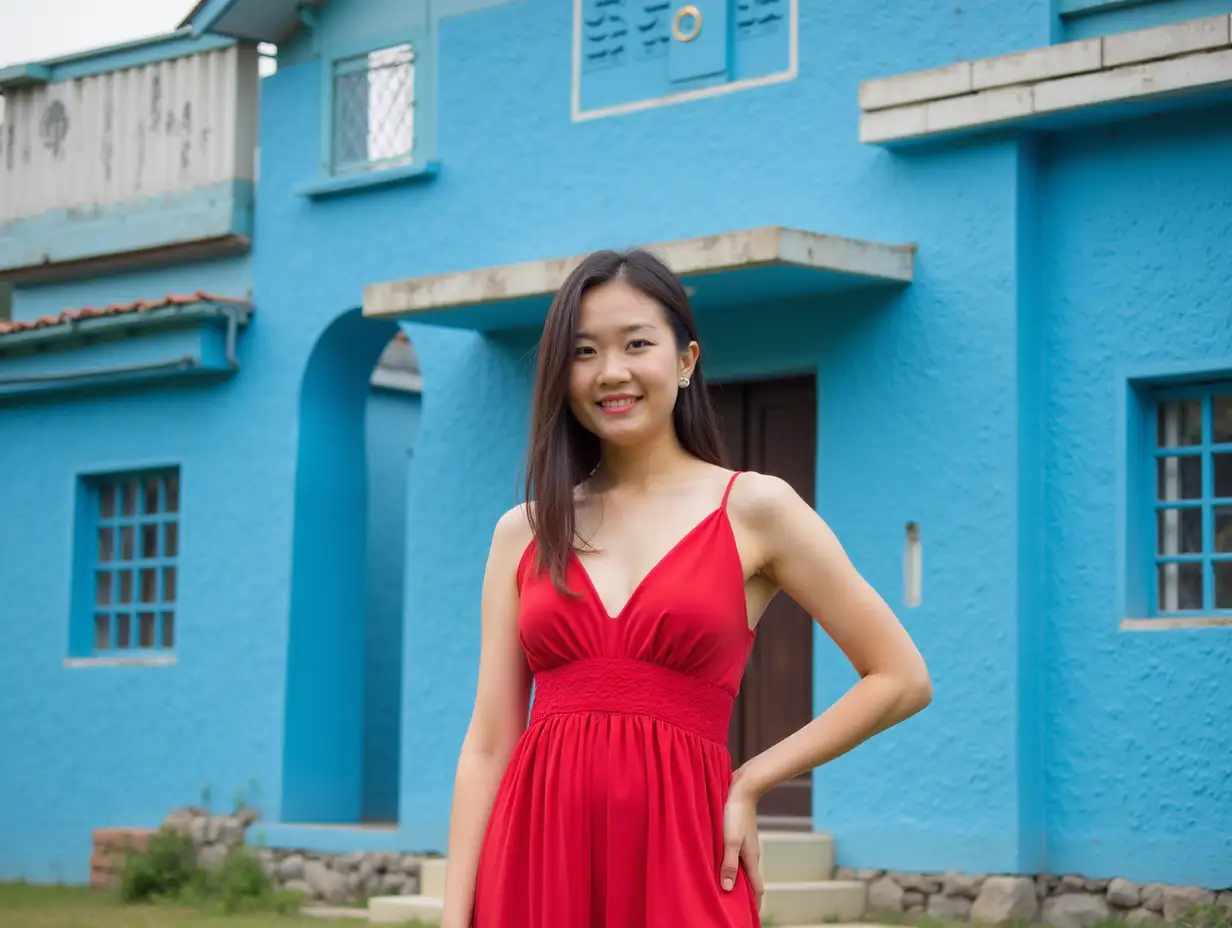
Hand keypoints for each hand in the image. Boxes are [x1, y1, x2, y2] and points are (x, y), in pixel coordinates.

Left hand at [720, 782, 763, 910]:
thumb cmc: (735, 813)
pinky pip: (737, 857)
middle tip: (734, 909)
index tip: (748, 918)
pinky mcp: (739, 835)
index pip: (756, 889)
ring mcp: (746, 844)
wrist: (742, 788)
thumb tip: (727, 888)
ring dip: (737, 880)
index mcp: (752, 859)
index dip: (754, 905)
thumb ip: (729, 864)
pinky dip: (732, 866)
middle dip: (745, 896)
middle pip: (750, 881)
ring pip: (743, 868)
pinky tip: (721, 865)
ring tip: (725, 891)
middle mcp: (751, 854)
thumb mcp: (730, 840)